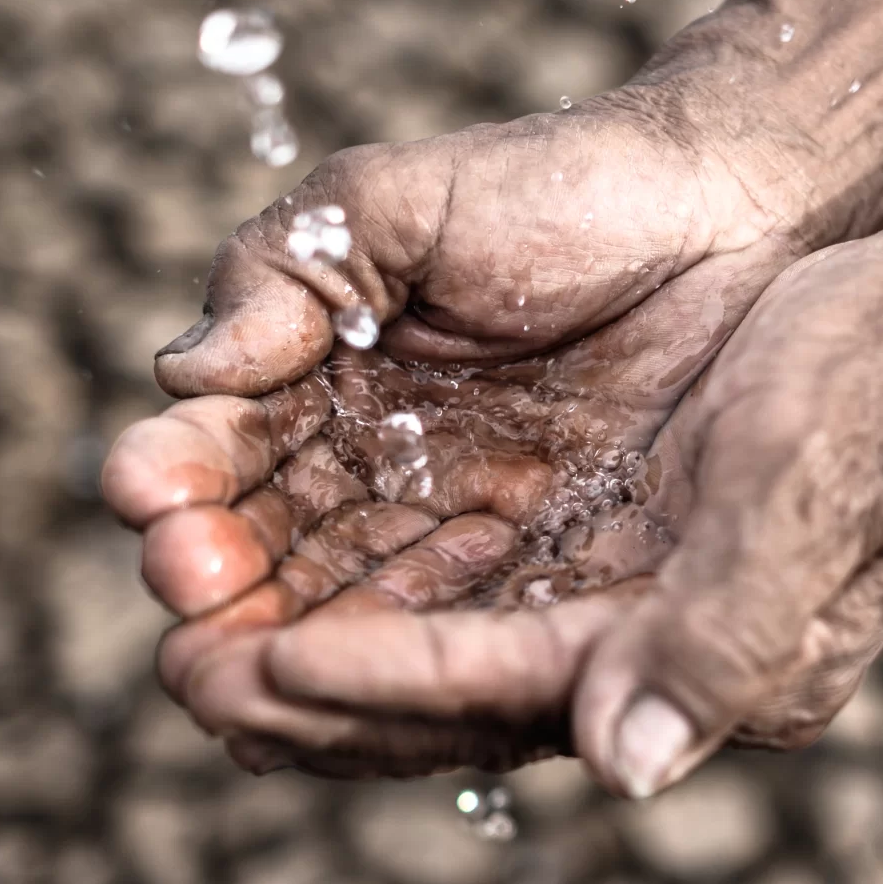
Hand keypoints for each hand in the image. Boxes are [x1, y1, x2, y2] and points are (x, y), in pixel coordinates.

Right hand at [102, 83, 833, 774]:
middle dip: (216, 596)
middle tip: (186, 605)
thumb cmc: (562, 187)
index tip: (148, 495)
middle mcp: (380, 489)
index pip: (224, 461)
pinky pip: (479, 653)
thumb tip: (183, 372)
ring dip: (294, 664)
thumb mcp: (396, 207)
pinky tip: (365, 696)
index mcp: (322, 397)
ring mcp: (469, 547)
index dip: (178, 483)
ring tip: (244, 680)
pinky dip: (416, 684)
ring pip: (357, 632)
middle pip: (273, 571)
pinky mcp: (560, 590)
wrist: (734, 210)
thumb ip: (286, 277)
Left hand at [189, 223, 882, 796]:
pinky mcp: (596, 544)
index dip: (380, 682)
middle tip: (179, 670)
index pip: (505, 690)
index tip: (258, 663)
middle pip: (443, 699)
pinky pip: (452, 588)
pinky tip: (282, 565)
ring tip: (194, 623)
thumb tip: (622, 772)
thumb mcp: (815, 492)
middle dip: (310, 691)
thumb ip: (723, 637)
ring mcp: (613, 600)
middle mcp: (642, 655)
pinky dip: (360, 583)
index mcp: (699, 659)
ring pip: (430, 648)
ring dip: (310, 639)